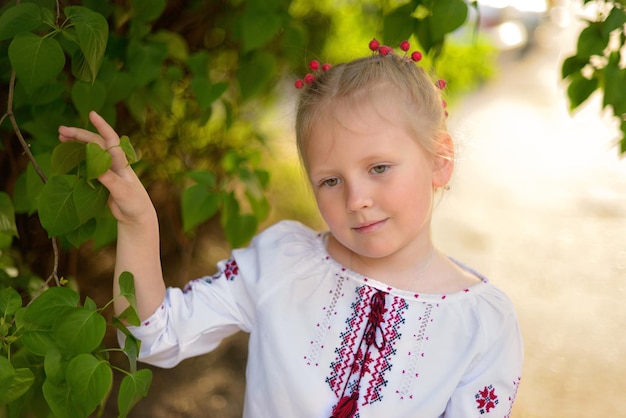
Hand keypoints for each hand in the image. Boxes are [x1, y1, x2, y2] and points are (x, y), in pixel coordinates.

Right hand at [58, 111, 155, 226]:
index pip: (111, 140)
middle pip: (96, 143)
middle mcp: (114, 163)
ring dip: (77, 144)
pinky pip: (88, 164)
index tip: (92, 114)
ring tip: (61, 138)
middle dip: (79, 134)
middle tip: (60, 130)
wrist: (137, 217)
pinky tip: (68, 155)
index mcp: (121, 163)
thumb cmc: (134, 203)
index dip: (102, 126)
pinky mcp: (103, 179)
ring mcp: (108, 170)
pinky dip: (78, 158)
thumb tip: (96, 168)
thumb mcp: (122, 192)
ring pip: (91, 152)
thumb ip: (110, 180)